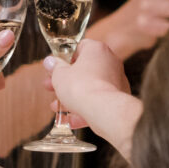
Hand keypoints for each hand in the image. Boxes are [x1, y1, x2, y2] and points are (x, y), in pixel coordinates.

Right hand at [44, 40, 139, 154]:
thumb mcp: (59, 75)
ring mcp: (116, 80)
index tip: (54, 67)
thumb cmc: (80, 87)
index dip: (64, 58)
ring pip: (90, 87)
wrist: (102, 109)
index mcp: (96, 49)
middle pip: (84, 69)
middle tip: (51, 87)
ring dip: (73, 96)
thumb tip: (50, 62)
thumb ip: (54, 67)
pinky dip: (85, 108)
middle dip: (65, 80)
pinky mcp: (118, 97)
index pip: (80, 47)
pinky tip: (71, 120)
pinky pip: (98, 101)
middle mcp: (110, 61)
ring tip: (57, 106)